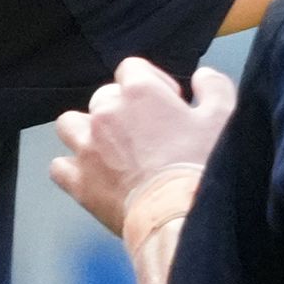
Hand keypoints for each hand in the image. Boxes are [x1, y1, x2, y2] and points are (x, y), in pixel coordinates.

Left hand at [49, 58, 233, 239]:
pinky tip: (92, 177)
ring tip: (110, 149)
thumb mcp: (223, 118)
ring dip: (87, 132)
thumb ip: (213, 88)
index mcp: (139, 92)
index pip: (132, 69)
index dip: (152, 83)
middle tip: (147, 133)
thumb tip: (202, 76)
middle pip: (104, 97)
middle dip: (123, 109)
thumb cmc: (202, 165)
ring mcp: (87, 147)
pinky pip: (59, 167)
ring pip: (70, 125)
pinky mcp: (79, 181)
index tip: (169, 104)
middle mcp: (105, 113)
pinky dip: (73, 169)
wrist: (179, 215)